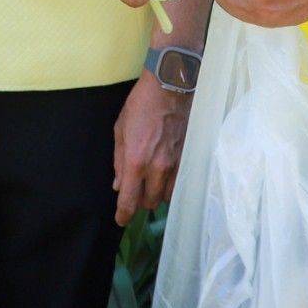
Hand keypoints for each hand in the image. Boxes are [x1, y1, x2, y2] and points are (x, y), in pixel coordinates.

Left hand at [112, 74, 189, 225]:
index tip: (121, 220)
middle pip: (149, 203)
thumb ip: (119, 162)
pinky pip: (179, 184)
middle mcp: (157, 168)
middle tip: (135, 190)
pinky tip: (165, 175)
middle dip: (140, 201)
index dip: (124, 215)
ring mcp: (176, 164)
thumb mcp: (120, 131)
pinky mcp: (188, 159)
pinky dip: (170, 184)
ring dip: (156, 194)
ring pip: (166, 196)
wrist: (170, 87)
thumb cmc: (141, 105)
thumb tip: (119, 185)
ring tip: (150, 182)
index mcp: (136, 161)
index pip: (129, 201)